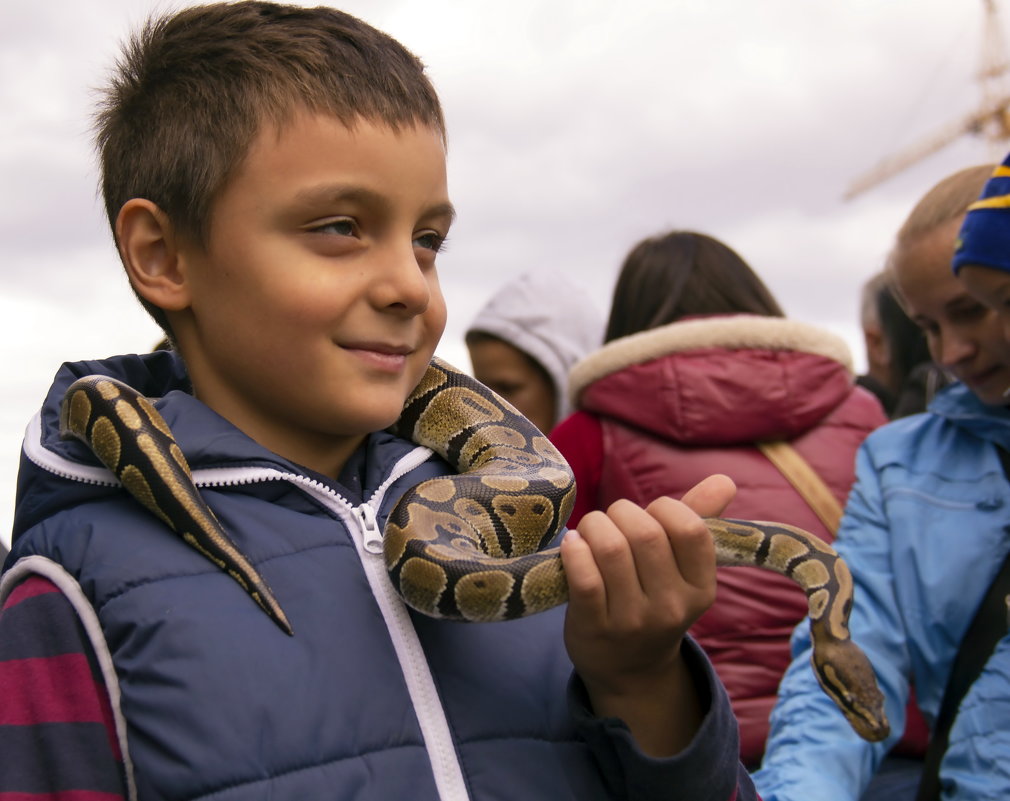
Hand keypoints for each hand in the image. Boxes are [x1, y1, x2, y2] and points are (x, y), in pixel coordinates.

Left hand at [560, 474, 734, 755]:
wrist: (629, 670)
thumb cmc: (654, 600)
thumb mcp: (684, 570)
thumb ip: (700, 520)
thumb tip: (724, 480)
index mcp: (701, 587)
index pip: (691, 530)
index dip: (665, 508)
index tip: (650, 514)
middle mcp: (672, 607)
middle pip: (645, 533)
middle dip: (621, 512)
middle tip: (611, 520)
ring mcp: (633, 620)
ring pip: (611, 549)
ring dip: (594, 526)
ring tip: (589, 531)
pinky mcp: (595, 627)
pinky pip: (584, 577)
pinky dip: (574, 551)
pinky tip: (572, 545)